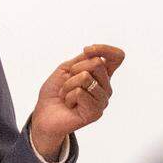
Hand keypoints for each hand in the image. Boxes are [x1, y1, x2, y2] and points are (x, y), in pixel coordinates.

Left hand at [29, 44, 124, 158]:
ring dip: (68, 85)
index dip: (104, 49)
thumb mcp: (67, 68)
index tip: (86, 50)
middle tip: (67, 83)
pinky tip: (69, 105)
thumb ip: (82, 59)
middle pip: (98, 63)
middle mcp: (106, 87)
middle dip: (75, 69)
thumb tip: (94, 53)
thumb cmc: (55, 91)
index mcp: (102, 75)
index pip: (117, 57)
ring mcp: (102, 101)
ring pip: (86, 77)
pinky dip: (68, 96)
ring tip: (66, 95)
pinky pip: (80, 93)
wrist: (44, 113)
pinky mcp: (96, 112)